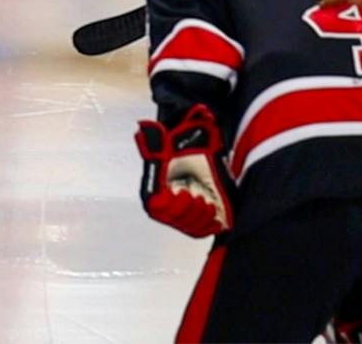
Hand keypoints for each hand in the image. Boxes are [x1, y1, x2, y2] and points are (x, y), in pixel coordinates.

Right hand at [134, 104, 231, 237]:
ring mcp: (182, 215)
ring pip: (188, 227)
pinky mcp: (197, 220)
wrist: (198, 150)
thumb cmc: (182, 147)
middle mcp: (165, 206)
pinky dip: (208, 228)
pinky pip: (199, 232)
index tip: (184, 193)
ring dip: (200, 219)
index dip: (170, 206)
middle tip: (200, 198)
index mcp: (153, 190)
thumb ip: (154, 142)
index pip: (157, 208)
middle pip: (174, 220)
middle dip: (189, 211)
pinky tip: (217, 223)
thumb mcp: (168, 143)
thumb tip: (144, 129)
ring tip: (208, 206)